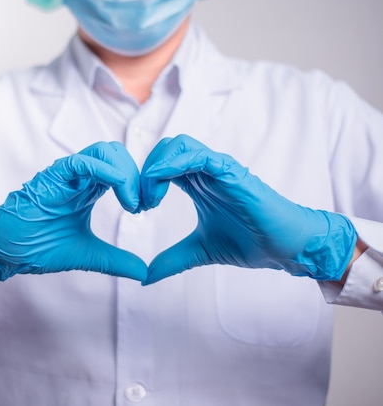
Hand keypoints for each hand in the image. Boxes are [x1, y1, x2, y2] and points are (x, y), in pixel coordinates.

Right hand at [0, 141, 146, 282]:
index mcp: (87, 188)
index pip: (120, 168)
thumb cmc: (37, 247)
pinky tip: (120, 191)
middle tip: (144, 204)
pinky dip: (107, 171)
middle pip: (116, 153)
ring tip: (133, 202)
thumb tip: (144, 273)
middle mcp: (78, 177)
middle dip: (137, 175)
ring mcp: (65, 175)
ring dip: (126, 172)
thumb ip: (116, 261)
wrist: (6, 251)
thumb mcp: (88, 255)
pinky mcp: (51, 177)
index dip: (139, 183)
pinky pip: (82, 162)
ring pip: (103, 151)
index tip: (147, 207)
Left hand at [141, 134, 356, 284]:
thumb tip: (145, 278)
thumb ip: (172, 260)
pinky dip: (175, 164)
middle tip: (140, 203)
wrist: (284, 247)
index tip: (137, 209)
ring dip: (156, 166)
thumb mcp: (199, 251)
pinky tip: (162, 186)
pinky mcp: (232, 173)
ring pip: (179, 145)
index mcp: (196, 182)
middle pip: (165, 148)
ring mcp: (219, 169)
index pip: (160, 164)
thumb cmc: (249, 242)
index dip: (142, 181)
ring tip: (150, 199)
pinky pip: (200, 156)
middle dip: (144, 170)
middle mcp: (205, 171)